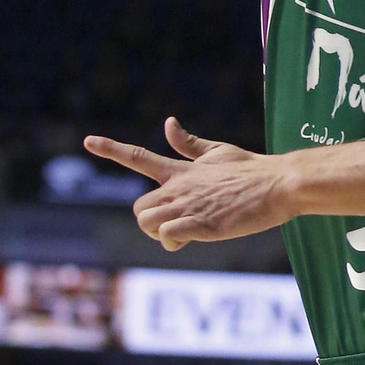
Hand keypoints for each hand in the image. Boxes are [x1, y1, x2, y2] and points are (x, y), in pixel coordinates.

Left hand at [85, 116, 291, 247]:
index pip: (138, 157)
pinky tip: (191, 238)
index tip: (88, 140)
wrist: (277, 183)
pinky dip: (173, 242)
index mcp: (181, 170)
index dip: (111, 148)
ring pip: (148, 224)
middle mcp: (179, 187)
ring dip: (161, 234)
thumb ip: (188, 144)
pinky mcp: (202, 225)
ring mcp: (189, 206)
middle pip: (139, 208)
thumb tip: (168, 123)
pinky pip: (168, 236)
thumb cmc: (251, 168)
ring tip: (186, 231)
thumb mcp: (217, 150)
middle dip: (151, 220)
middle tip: (177, 222)